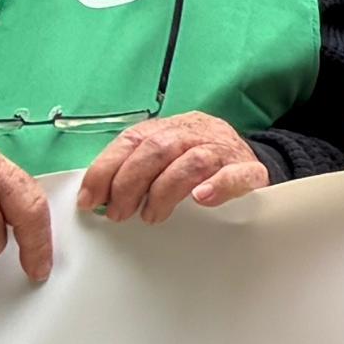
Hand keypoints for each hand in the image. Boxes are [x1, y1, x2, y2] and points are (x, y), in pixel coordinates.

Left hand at [75, 112, 265, 223]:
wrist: (254, 168)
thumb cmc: (202, 169)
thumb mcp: (166, 162)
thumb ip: (136, 171)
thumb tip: (94, 197)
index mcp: (174, 127)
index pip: (134, 139)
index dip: (107, 168)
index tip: (90, 199)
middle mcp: (198, 132)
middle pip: (160, 147)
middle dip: (130, 183)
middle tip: (118, 214)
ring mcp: (226, 150)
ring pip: (192, 160)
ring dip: (164, 190)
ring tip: (151, 216)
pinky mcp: (251, 171)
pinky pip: (236, 174)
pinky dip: (217, 186)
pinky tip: (201, 199)